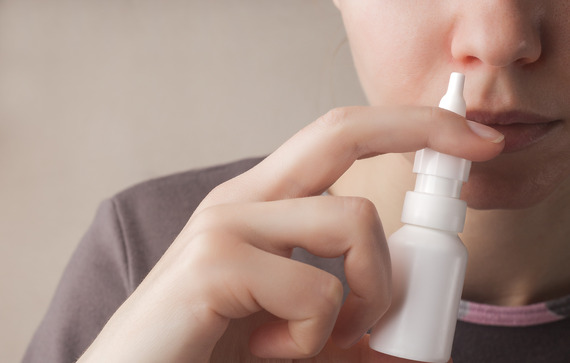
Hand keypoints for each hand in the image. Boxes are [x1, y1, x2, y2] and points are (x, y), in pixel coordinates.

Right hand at [79, 106, 500, 362]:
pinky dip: (315, 338)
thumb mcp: (298, 333)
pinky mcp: (214, 265)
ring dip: (367, 293)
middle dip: (420, 128)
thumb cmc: (214, 350)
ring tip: (326, 335)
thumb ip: (350, 324)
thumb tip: (412, 337)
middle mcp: (244, 200)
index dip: (407, 125)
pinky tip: (272, 351)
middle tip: (480, 147)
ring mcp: (226, 226)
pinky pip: (315, 293)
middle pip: (340, 131)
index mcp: (264, 204)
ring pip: (350, 221)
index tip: (471, 137)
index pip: (339, 136)